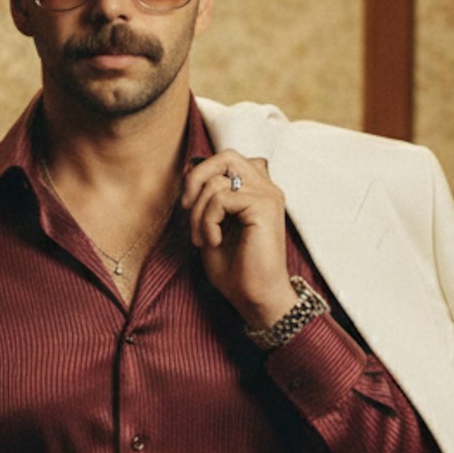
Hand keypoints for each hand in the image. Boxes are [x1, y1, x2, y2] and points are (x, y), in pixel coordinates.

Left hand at [181, 149, 298, 329]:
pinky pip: (221, 198)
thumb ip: (203, 199)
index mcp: (256, 190)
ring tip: (202, 238)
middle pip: (225, 156)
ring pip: (217, 180)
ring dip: (199, 212)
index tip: (189, 205)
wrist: (256, 296)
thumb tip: (187, 169)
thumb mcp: (210, 227)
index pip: (226, 158)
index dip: (201, 173)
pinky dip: (208, 220)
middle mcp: (265, 187)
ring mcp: (267, 194)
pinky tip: (214, 241)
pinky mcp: (264, 205)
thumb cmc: (236, 269)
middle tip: (187, 208)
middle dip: (197, 178)